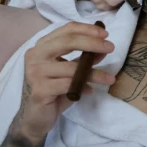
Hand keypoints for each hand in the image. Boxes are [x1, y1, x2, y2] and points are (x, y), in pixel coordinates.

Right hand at [14, 22, 115, 142]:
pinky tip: (90, 91)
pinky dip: (83, 87)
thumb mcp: (70, 72)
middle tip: (110, 48)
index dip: (87, 29)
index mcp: (42, 46)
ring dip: (94, 73)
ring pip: (72, 68)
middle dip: (92, 43)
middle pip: (67, 41)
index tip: (105, 34)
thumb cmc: (53, 91)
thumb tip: (102, 50)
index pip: (66, 30)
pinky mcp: (40, 90)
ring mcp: (36, 72)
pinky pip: (68, 85)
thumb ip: (83, 59)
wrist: (36, 117)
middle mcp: (35, 55)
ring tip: (109, 79)